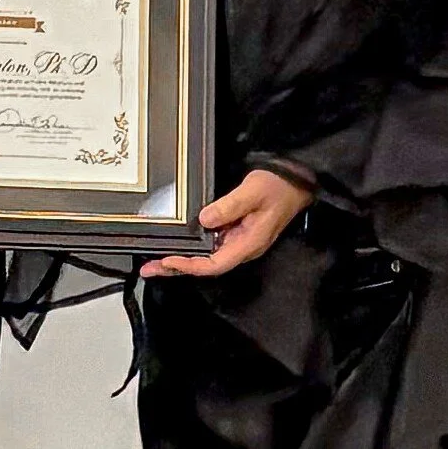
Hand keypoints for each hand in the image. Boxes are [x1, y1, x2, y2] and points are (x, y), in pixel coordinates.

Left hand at [141, 169, 311, 279]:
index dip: (190, 265)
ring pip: (206, 256)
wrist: (298, 179)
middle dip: (177, 268)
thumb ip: (229, 206)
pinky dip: (192, 246)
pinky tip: (176, 245)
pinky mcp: (236, 231)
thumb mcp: (252, 191)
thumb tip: (205, 219)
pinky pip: (211, 243)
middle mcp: (242, 247)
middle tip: (149, 269)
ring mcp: (239, 240)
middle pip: (206, 265)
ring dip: (181, 258)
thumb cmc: (280, 186)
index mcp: (248, 244)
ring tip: (155, 262)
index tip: (169, 260)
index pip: (215, 264)